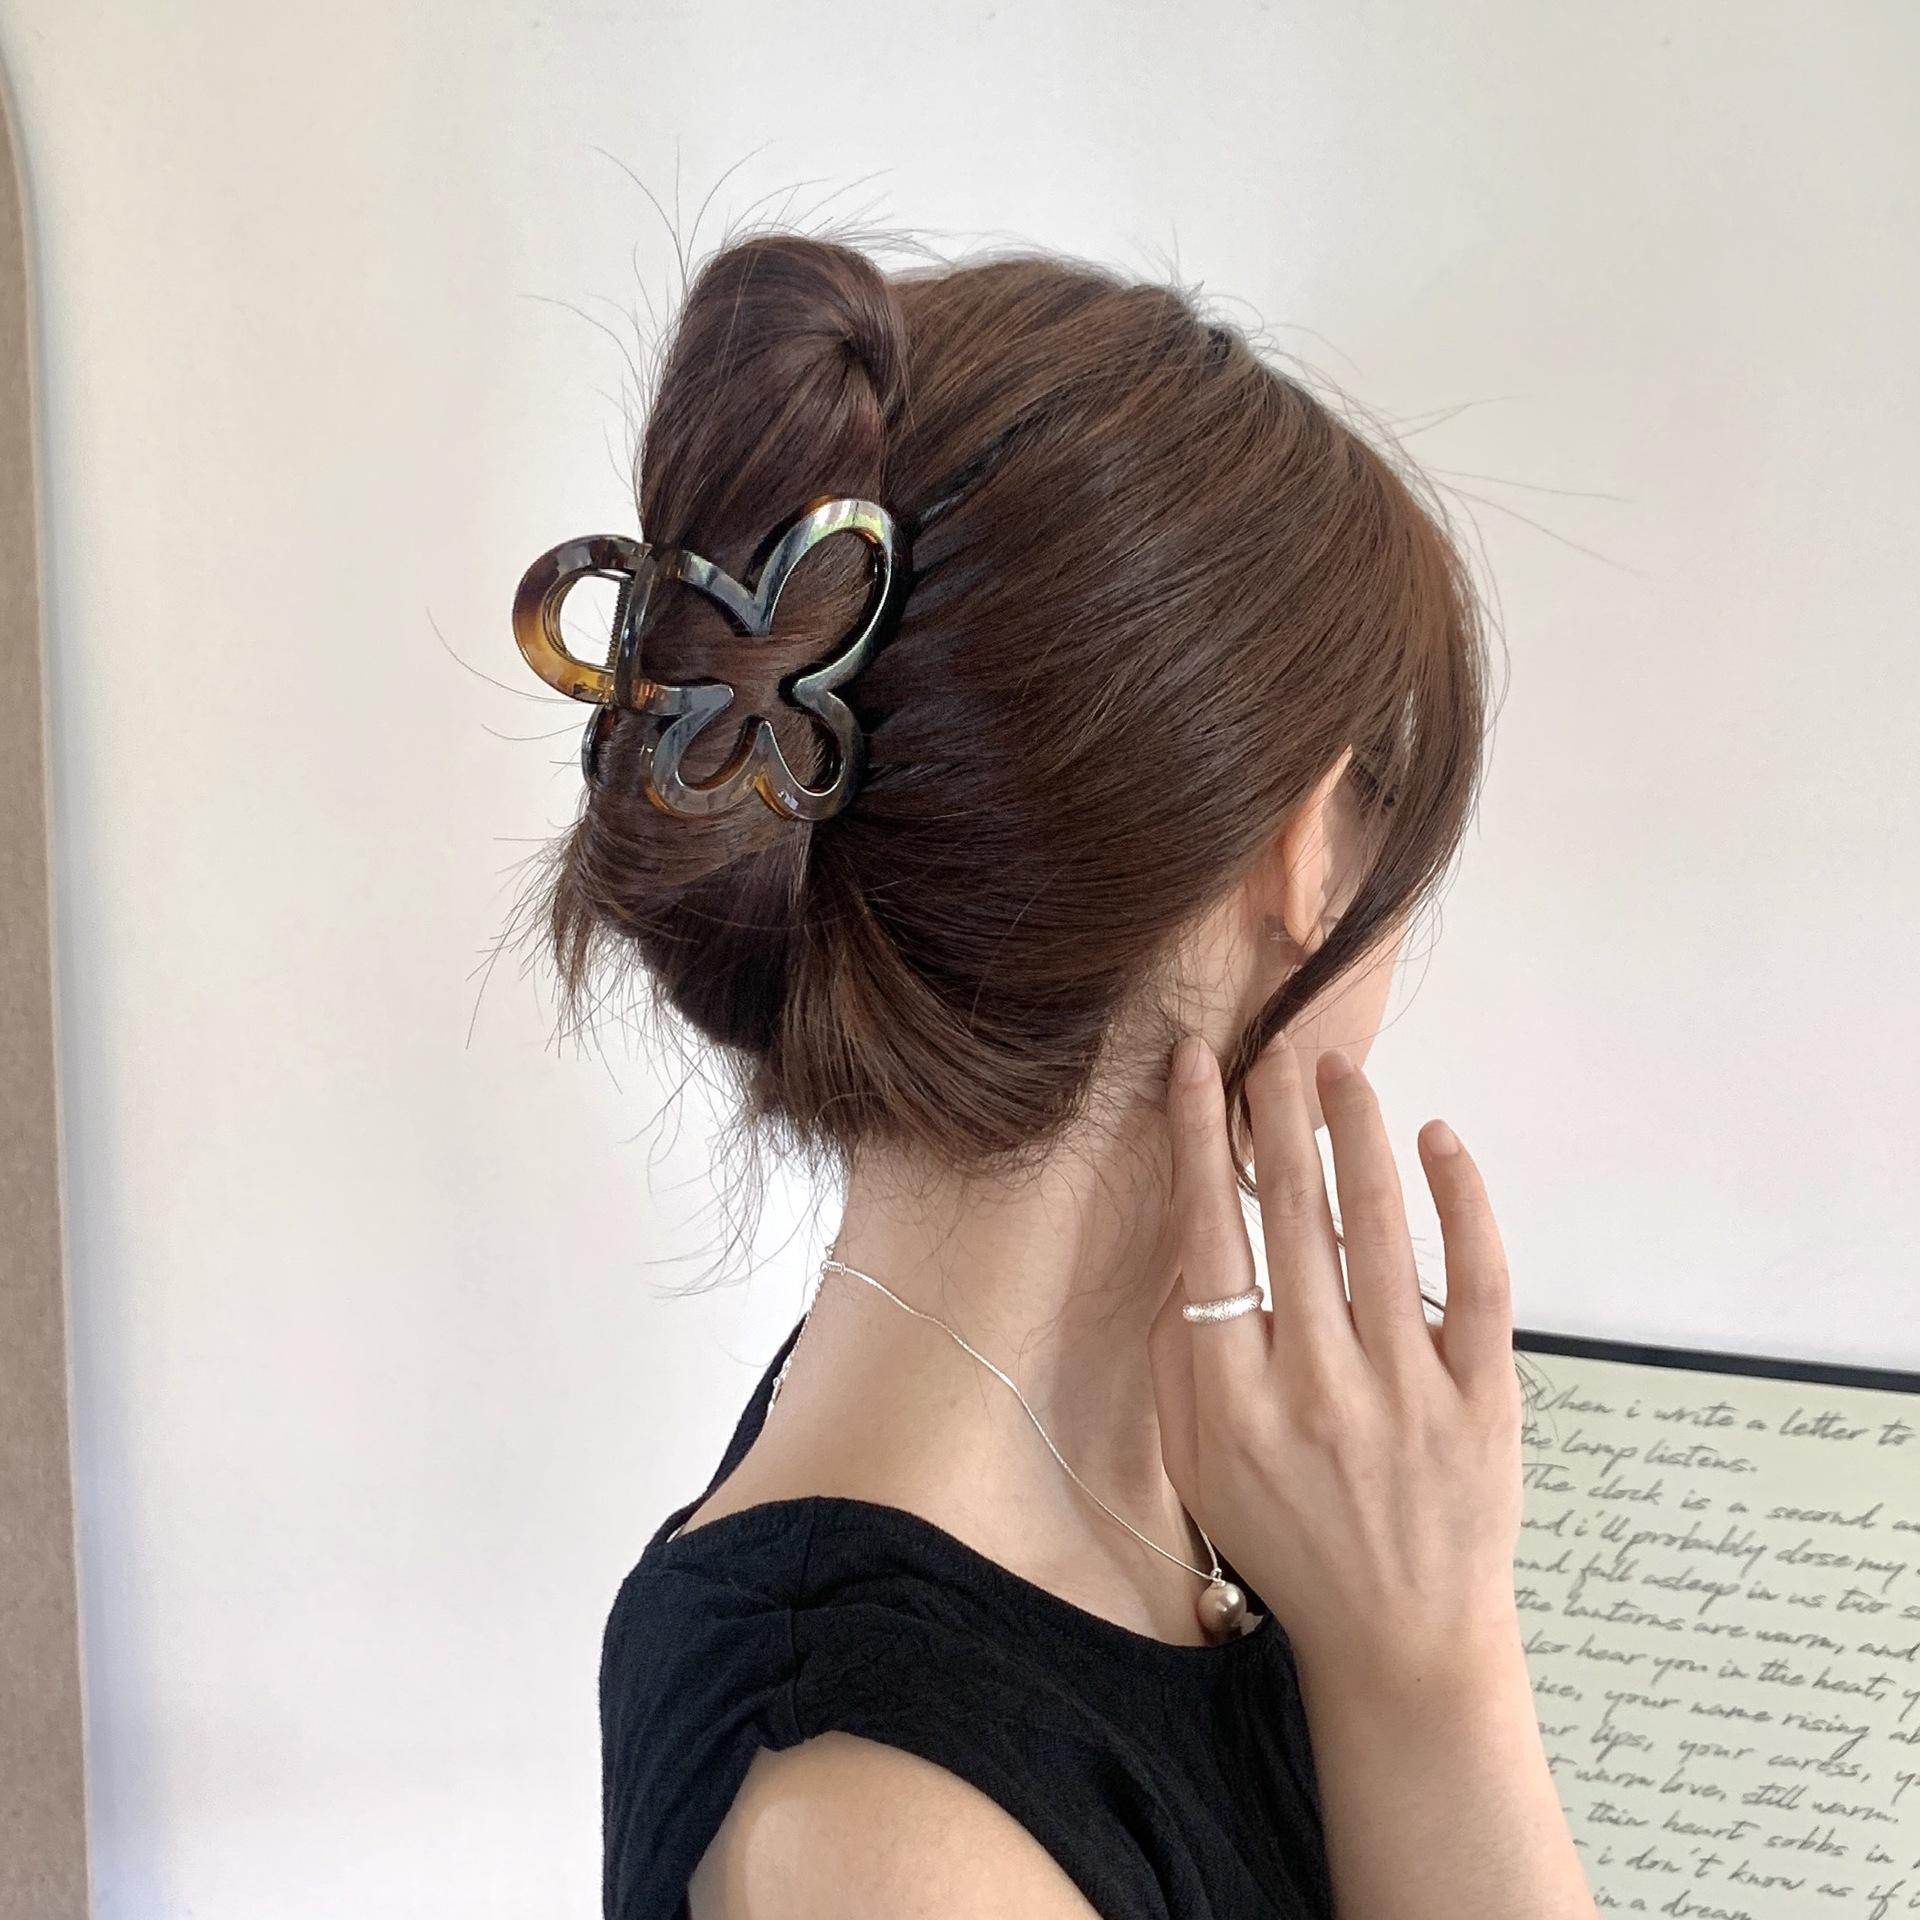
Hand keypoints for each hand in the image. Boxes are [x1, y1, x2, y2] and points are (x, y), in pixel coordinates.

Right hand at [1148, 1032, 1524, 1695]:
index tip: (1197, 1068)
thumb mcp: (1195, 1466)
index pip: (1210, 1238)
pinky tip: (1440, 1140)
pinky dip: (1461, 1200)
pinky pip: (1477, 1279)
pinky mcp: (1484, 1398)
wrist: (1403, 1640)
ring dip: (1356, 1133)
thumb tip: (1186, 1245)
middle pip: (1294, 1215)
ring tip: (1341, 1072)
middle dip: (1278, 1112)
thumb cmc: (1287, 1544)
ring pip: (1380, 1228)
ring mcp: (1408, 1391)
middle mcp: (1316, 1386)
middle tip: (1275, 1044)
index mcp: (1234, 1400)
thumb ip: (1178, 1359)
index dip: (1200, 1141)